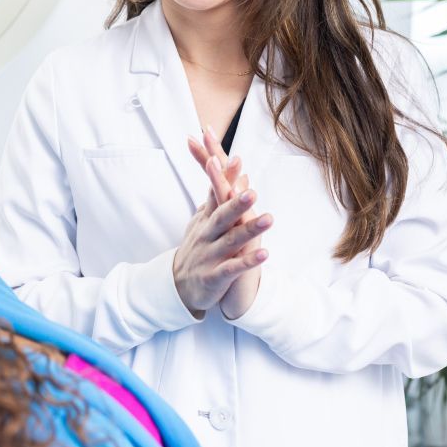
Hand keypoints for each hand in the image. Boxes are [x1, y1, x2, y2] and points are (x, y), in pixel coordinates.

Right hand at [188, 127, 267, 319]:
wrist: (177, 285)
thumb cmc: (198, 248)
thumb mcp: (204, 220)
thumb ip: (219, 197)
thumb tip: (238, 173)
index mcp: (207, 219)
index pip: (215, 194)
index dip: (225, 178)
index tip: (237, 160)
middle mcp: (207, 235)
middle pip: (222, 216)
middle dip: (236, 204)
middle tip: (252, 192)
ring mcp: (210, 256)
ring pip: (230, 241)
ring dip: (249, 230)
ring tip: (269, 219)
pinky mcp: (214, 277)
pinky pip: (232, 269)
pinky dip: (247, 262)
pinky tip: (265, 254)